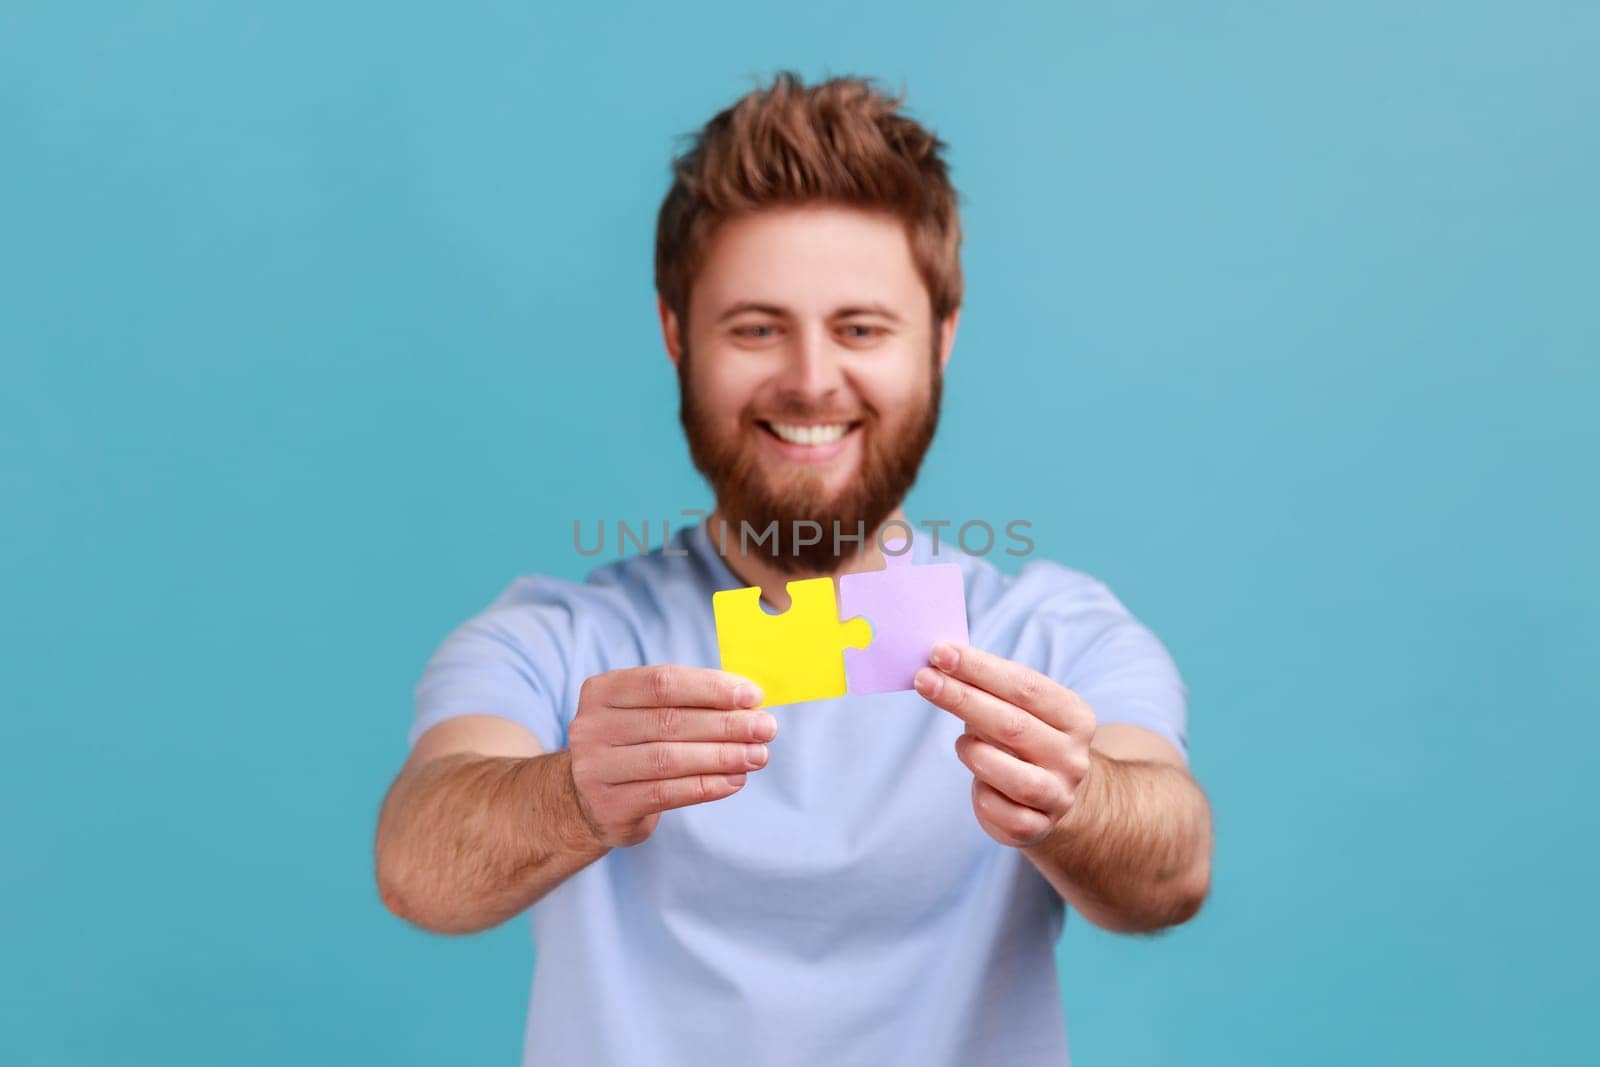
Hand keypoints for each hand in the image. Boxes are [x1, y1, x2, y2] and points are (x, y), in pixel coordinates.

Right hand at [567, 666, 775, 847]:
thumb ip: (689, 701)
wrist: (588, 800)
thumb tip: (749, 703)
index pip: (662, 682)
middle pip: (669, 721)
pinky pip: (666, 794)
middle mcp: (591, 727)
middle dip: (726, 724)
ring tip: (758, 756)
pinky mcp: (609, 806)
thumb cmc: (634, 744)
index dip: (711, 688)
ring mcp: (594, 768)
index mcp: (603, 691)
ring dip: (722, 756)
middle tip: (766, 728)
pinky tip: (735, 780)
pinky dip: (706, 786)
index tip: (753, 696)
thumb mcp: (647, 712)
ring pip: (668, 759)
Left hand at [914, 643, 1096, 847]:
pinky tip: (978, 783)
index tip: (940, 652)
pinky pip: (1000, 812)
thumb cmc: (1024, 738)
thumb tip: (940, 664)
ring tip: (961, 744)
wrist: (1054, 795)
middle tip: (924, 679)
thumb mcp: (1018, 708)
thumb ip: (988, 687)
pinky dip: (981, 794)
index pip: (1026, 686)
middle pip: (1013, 725)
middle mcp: (1072, 757)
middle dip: (962, 699)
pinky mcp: (1038, 827)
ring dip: (975, 753)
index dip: (980, 668)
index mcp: (1075, 717)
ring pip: (1012, 775)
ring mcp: (1059, 795)